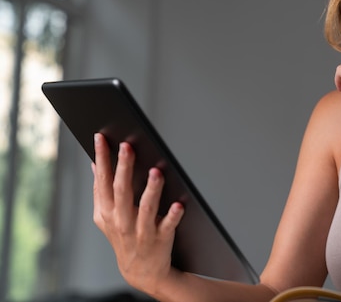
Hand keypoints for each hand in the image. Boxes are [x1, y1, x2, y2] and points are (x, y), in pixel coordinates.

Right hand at [92, 133, 184, 294]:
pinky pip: (168, 226)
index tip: (102, 138)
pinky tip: (179, 204)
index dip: (102, 159)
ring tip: (156, 172)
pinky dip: (173, 216)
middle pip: (122, 191)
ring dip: (152, 190)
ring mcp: (141, 231)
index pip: (103, 180)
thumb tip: (94, 163)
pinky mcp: (160, 239)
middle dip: (124, 167)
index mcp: (107, 211)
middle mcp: (122, 220)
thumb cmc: (124, 236)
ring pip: (146, 208)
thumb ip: (100, 190)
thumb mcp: (105, 215)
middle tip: (127, 146)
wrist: (140, 271)